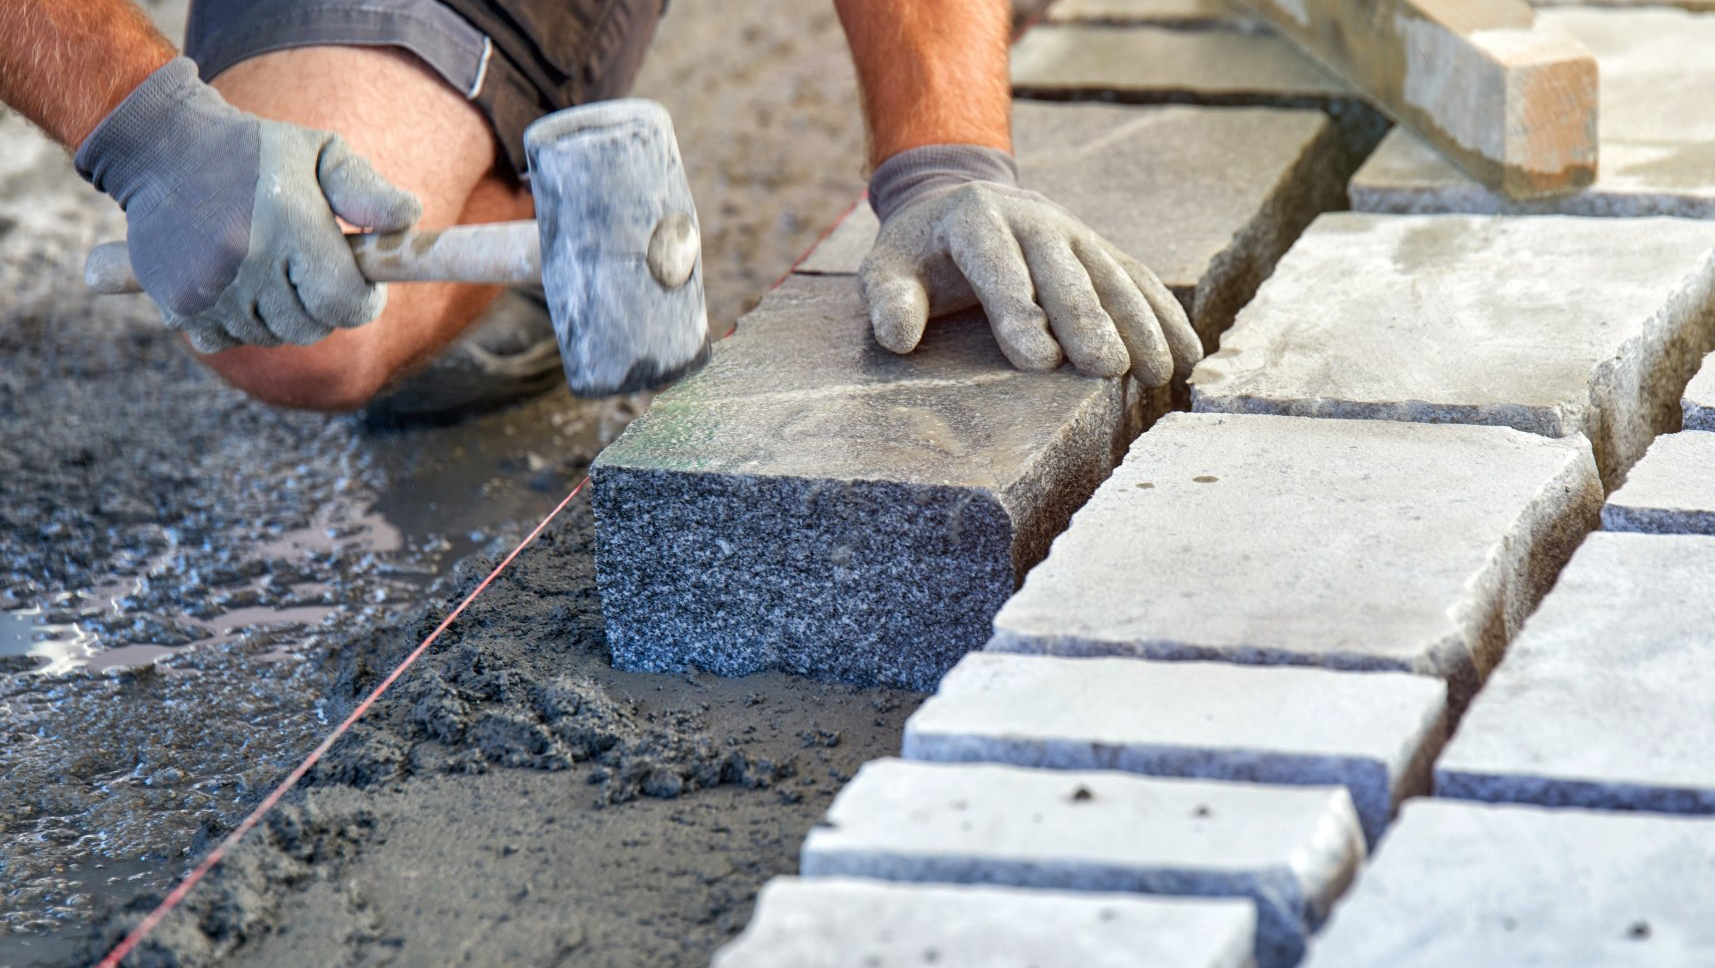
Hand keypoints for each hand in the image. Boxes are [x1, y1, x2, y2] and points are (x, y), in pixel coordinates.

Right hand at [75, 59, 420, 353]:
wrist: (161, 148)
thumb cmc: (256, 151)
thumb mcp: (319, 153)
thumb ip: (366, 189)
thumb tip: (411, 218)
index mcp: (289, 224)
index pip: (345, 301)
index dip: (363, 301)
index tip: (361, 284)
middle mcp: (247, 261)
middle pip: (311, 328)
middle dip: (322, 307)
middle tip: (310, 270)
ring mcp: (209, 289)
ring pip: (271, 338)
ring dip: (279, 315)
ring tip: (268, 268)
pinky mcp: (178, 305)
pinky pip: (227, 343)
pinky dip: (237, 324)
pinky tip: (234, 284)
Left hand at [858, 145, 1201, 385]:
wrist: (957, 197)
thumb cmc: (919, 251)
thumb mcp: (886, 266)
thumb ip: (888, 299)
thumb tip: (898, 338)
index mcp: (975, 219)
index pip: (1000, 269)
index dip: (1020, 314)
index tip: (1040, 360)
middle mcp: (1033, 220)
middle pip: (1065, 274)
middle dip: (1088, 321)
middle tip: (1108, 369)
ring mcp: (1073, 232)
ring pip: (1111, 276)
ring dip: (1139, 323)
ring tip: (1158, 371)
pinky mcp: (1099, 249)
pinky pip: (1137, 280)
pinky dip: (1164, 315)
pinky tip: (1187, 354)